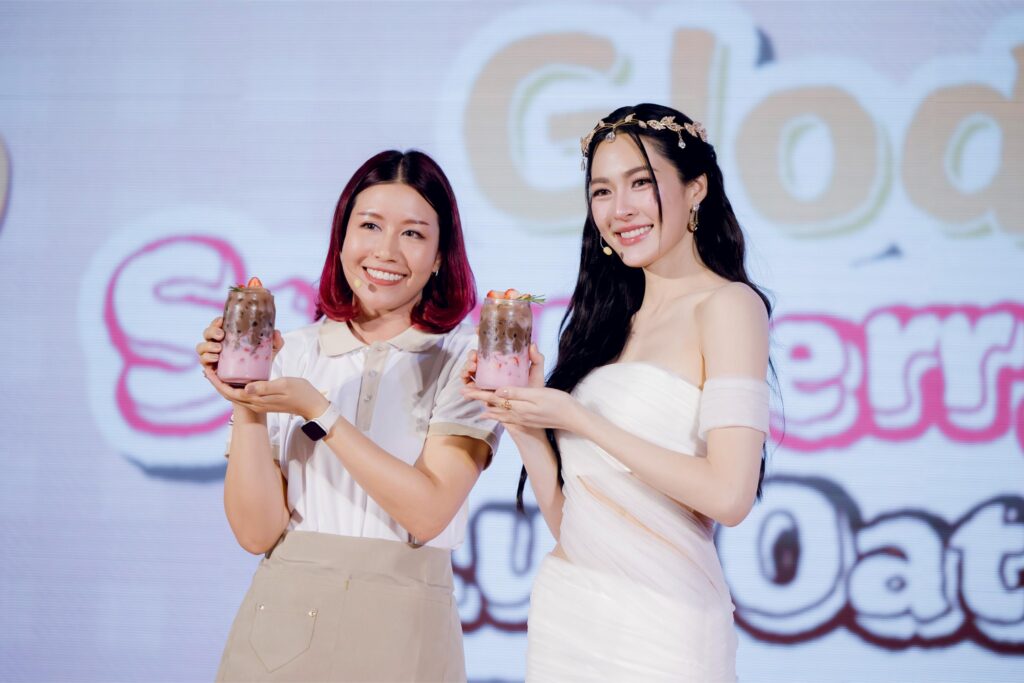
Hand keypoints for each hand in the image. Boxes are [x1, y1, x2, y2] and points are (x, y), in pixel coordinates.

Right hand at [195, 316, 284, 370]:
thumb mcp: (270, 351)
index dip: (216, 321)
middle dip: (211, 331)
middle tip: (221, 335)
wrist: (255, 382)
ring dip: (208, 346)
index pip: (217, 324)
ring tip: (219, 349)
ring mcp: (212, 355)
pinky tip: (215, 359)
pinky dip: (206, 359)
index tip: (222, 320)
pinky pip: (203, 362)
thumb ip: (275, 342)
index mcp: (228, 335)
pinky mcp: (210, 368)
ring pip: (201, 347)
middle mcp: (217, 343)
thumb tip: (276, 332)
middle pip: (207, 333)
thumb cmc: (260, 362)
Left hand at [202, 369, 328, 419]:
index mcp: (258, 400)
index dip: (217, 382)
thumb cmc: (301, 393)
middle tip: (209, 367)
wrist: (312, 406)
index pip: (230, 393)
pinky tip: (236, 375)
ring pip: (235, 395)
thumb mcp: (284, 385)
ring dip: (225, 384)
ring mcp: (259, 404)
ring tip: (218, 370)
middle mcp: (255, 404)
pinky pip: (244, 394)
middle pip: (229, 394)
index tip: (209, 370)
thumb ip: (265, 387)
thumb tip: (246, 387)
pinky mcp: (264, 402)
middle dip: (217, 382)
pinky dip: (235, 385)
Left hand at [461, 345, 584, 432]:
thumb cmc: (558, 403)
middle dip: (478, 398)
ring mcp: (522, 419)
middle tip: (464, 393)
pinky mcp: (527, 420)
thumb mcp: (538, 395)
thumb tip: (498, 391)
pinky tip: (494, 414)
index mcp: (518, 406)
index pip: (493, 398)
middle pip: (493, 405)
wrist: (571, 418)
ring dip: (486, 406)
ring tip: (475, 403)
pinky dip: (497, 414)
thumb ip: (517, 393)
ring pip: (498, 412)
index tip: (464, 389)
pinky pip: (506, 417)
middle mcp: (517, 414)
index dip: (478, 393)